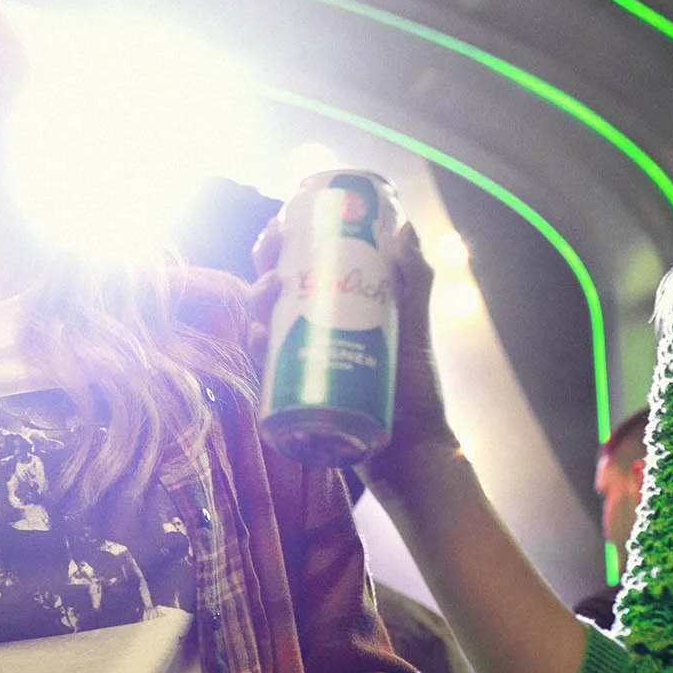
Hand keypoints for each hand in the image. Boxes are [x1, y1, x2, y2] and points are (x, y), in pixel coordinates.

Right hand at [250, 216, 458, 495]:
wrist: (411, 450)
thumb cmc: (415, 391)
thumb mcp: (414, 330)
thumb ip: (415, 282)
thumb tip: (407, 227)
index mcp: (337, 311)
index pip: (303, 268)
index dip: (286, 242)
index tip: (285, 221)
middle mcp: (312, 332)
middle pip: (277, 290)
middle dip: (265, 262)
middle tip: (273, 248)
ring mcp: (299, 362)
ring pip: (265, 322)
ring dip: (257, 298)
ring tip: (271, 289)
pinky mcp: (292, 394)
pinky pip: (265, 367)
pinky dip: (259, 348)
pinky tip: (261, 333)